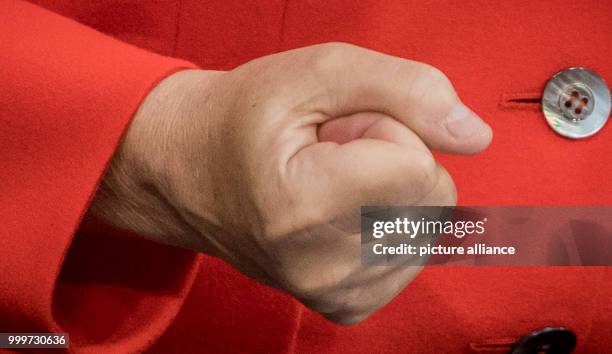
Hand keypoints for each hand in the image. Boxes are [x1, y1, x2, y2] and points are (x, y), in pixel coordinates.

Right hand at [88, 43, 491, 323]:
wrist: (186, 170)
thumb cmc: (241, 118)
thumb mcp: (318, 73)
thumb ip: (408, 90)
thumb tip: (476, 135)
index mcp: (304, 207)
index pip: (420, 167)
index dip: (386, 131)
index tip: (335, 132)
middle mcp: (320, 267)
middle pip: (432, 200)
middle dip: (393, 162)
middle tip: (331, 154)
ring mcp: (332, 294)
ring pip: (428, 228)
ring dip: (389, 194)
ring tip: (328, 181)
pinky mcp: (345, 305)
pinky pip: (412, 256)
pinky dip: (388, 226)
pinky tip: (338, 214)